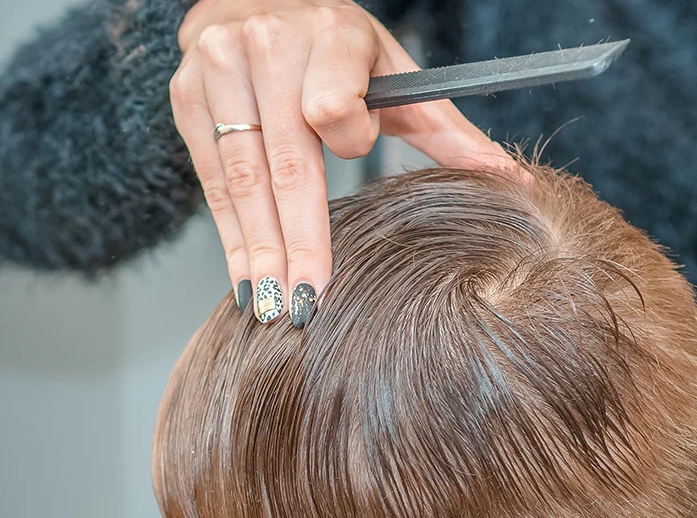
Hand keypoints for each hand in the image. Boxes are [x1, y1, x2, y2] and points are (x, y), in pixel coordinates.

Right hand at [170, 0, 508, 324]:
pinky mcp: (186, 98)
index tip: (355, 158)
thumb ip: (443, 127)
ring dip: (257, 251)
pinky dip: (230, 235)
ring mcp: (218, 71)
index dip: (347, 141)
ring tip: (272, 304)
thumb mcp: (391, 69)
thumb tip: (510, 177)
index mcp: (329, 34)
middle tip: (308, 301)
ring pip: (243, 178)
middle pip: (285, 161)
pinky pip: (213, 180)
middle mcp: (266, 46)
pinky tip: (245, 278)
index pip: (332, 104)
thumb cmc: (331, 43)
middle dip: (297, 239)